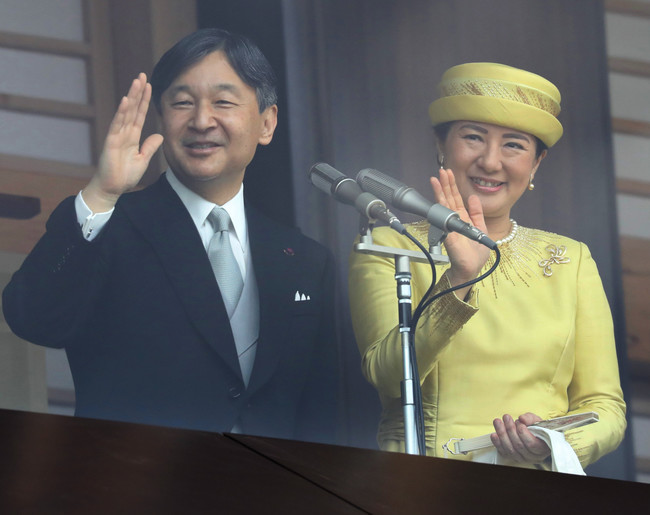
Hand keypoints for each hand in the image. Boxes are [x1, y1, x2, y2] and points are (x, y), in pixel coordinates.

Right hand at [83, 73, 163, 211]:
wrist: (113, 188)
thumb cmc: (125, 175)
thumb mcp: (143, 159)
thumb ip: (150, 146)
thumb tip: (159, 135)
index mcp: (132, 136)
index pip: (140, 114)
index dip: (144, 100)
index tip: (149, 86)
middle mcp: (124, 133)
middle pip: (133, 108)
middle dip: (138, 92)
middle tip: (142, 75)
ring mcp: (117, 136)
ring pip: (126, 112)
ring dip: (131, 96)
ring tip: (136, 81)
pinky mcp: (112, 142)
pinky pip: (117, 124)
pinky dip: (122, 112)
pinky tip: (126, 100)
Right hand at [429, 169, 489, 294]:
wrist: (470, 268)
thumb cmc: (475, 254)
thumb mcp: (481, 229)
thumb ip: (477, 214)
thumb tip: (473, 198)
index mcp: (462, 218)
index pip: (456, 199)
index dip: (452, 187)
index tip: (449, 174)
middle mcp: (454, 220)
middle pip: (448, 198)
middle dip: (445, 184)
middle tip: (442, 170)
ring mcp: (449, 225)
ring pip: (444, 204)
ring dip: (440, 191)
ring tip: (436, 178)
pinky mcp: (448, 232)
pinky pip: (444, 217)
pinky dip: (441, 206)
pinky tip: (438, 195)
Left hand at [490, 413, 550, 463]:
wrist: (535, 436)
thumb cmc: (538, 429)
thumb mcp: (537, 421)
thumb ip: (530, 418)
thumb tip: (522, 418)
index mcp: (543, 448)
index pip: (532, 444)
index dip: (523, 433)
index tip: (519, 422)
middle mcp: (533, 456)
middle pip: (519, 445)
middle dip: (510, 429)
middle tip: (506, 417)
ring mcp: (522, 458)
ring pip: (510, 449)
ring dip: (502, 434)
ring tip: (498, 422)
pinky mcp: (513, 457)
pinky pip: (504, 452)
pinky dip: (497, 443)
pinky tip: (494, 434)